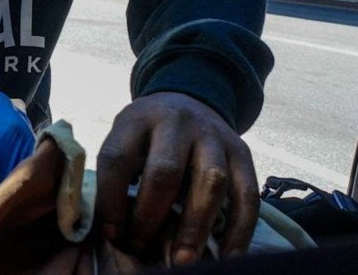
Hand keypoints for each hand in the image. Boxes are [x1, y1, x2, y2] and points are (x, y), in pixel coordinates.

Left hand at [96, 92, 258, 264]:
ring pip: (210, 181)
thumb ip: (117, 173)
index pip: (117, 158)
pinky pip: (247, 194)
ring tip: (181, 261)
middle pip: (164, 171)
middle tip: (140, 248)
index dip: (110, 200)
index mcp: (137, 119)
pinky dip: (238, 230)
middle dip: (150, 216)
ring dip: (195, 226)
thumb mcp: (125, 136)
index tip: (111, 233)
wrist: (190, 99)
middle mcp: (177, 122)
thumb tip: (113, 230)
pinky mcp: (242, 152)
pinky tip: (226, 258)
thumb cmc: (149, 134)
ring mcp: (213, 135)